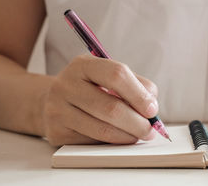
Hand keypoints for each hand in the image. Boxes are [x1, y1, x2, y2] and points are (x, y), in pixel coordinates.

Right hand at [42, 54, 158, 145]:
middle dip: (138, 123)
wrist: (54, 101)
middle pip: (112, 108)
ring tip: (138, 135)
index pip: (117, 75)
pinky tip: (119, 138)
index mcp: (83, 65)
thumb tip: (152, 108)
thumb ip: (136, 85)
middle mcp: (66, 85)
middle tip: (151, 130)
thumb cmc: (92, 88)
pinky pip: (92, 142)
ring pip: (103, 129)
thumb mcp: (110, 76)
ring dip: (128, 136)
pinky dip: (112, 143)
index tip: (152, 109)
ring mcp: (57, 109)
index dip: (139, 94)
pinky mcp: (57, 132)